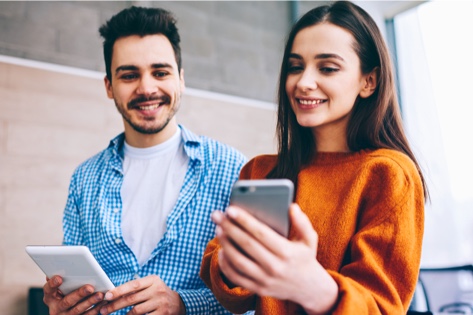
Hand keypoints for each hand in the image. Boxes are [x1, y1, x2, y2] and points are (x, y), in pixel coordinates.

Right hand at [43, 275, 105, 314]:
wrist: (66, 312)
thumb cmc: (66, 292)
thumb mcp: (60, 287)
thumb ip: (63, 278)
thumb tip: (64, 265)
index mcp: (50, 297)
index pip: (48, 290)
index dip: (53, 284)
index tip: (59, 278)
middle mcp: (56, 309)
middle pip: (67, 301)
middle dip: (79, 294)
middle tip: (90, 287)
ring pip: (78, 310)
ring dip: (90, 302)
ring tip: (100, 295)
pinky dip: (96, 309)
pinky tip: (103, 302)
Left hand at [99, 275, 184, 314]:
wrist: (177, 303)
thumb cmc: (158, 293)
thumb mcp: (150, 285)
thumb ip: (136, 287)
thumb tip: (114, 292)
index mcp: (153, 280)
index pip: (133, 285)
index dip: (119, 290)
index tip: (107, 296)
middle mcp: (157, 290)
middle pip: (132, 298)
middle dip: (115, 305)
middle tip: (103, 310)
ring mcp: (160, 303)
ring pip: (136, 311)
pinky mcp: (162, 314)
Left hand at [212, 204, 337, 314]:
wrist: (309, 289)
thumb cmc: (305, 257)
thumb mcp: (310, 239)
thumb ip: (302, 222)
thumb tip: (291, 206)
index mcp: (286, 252)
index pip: (261, 233)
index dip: (244, 220)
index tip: (230, 209)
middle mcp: (275, 267)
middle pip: (246, 245)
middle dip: (229, 228)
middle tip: (216, 215)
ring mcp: (265, 280)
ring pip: (238, 261)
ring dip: (225, 244)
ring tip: (218, 229)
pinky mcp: (258, 289)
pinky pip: (236, 277)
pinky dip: (226, 264)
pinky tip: (222, 250)